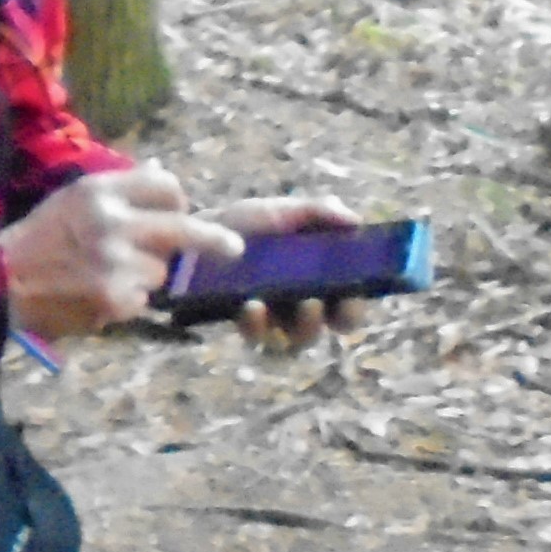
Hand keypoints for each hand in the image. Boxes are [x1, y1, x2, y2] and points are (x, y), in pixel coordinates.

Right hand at [2, 163, 240, 339]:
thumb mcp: (73, 199)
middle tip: (235, 248)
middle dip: (214, 240)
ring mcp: (115, 261)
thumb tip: (162, 172)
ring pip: (161, 270)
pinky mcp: (115, 297)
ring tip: (108, 276)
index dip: (176, 201)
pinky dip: (128, 300)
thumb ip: (119, 189)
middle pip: (182, 226)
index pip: (165, 186)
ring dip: (146, 276)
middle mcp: (111, 221)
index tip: (177, 213)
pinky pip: (142, 297)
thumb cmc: (38, 239)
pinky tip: (99, 296)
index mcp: (100, 190)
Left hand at [210, 193, 365, 350]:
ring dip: (305, 326)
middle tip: (328, 300)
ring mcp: (271, 319)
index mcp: (317, 280)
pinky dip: (259, 324)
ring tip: (301, 303)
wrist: (194, 233)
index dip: (356, 306)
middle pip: (332, 327)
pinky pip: (257, 336)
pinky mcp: (242, 324)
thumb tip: (354, 221)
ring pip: (299, 339)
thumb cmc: (243, 224)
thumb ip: (317, 212)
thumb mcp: (280, 212)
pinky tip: (253, 305)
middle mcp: (299, 305)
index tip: (355, 293)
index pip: (348, 305)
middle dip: (338, 319)